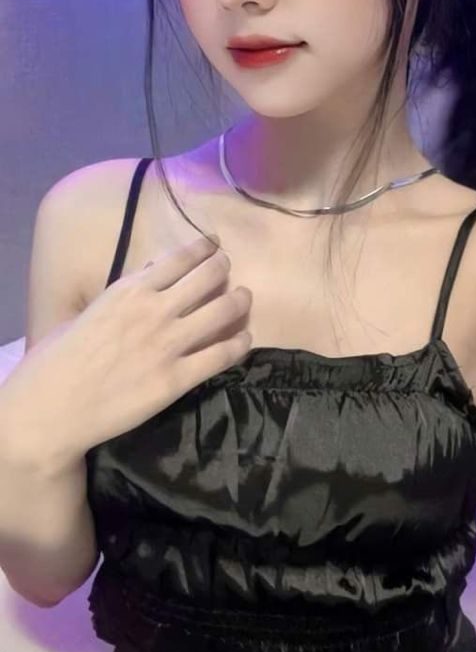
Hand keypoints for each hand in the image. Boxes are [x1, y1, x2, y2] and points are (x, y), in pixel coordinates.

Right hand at [3, 238, 252, 466]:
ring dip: (239, 300)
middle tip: (228, 271)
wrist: (54, 406)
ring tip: (244, 298)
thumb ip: (124, 294)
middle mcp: (155, 310)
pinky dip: (239, 343)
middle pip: (208, 276)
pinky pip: (221, 355)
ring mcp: (169, 344)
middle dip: (223, 268)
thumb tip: (151, 276)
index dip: (203, 248)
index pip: (180, 258)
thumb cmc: (60, 358)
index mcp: (130, 290)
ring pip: (223, 310)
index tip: (214, 244)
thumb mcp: (92, 310)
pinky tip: (245, 339)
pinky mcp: (177, 379)